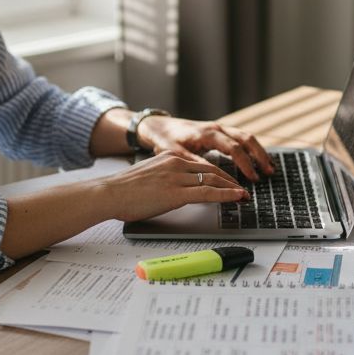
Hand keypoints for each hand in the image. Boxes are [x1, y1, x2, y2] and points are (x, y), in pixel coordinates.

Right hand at [94, 151, 246, 222]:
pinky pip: (207, 193)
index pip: (202, 164)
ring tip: (244, 195)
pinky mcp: (176, 193)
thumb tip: (176, 189)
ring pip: (213, 180)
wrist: (109, 193)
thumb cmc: (123, 190)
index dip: (219, 174)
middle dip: (230, 180)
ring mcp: (177, 177)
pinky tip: (237, 197)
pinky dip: (226, 195)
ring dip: (232, 188)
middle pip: (212, 170)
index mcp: (169, 157)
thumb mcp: (149, 176)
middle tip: (243, 188)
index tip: (229, 180)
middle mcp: (176, 163)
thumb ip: (165, 178)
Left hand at [137, 116, 274, 180]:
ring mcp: (219, 129)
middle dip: (260, 156)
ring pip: (246, 137)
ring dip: (259, 152)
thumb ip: (194, 162)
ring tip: (270, 168)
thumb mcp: (175, 153)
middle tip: (269, 172)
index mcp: (207, 133)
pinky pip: (240, 138)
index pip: (233, 148)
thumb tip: (211, 175)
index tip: (252, 178)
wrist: (159, 126)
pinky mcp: (219, 133)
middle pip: (246, 139)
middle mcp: (216, 128)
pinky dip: (251, 149)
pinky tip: (257, 160)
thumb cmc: (165, 140)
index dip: (245, 164)